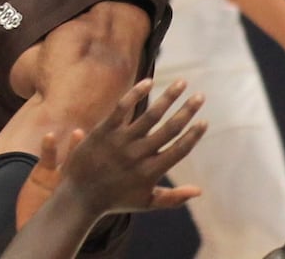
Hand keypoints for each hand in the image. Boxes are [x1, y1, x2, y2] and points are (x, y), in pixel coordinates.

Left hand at [15, 79, 206, 229]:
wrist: (79, 196)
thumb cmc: (115, 200)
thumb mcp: (146, 202)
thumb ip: (173, 198)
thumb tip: (199, 191)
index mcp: (152, 171)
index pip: (180, 150)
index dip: (194, 135)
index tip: (204, 121)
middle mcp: (139, 154)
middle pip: (170, 128)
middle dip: (188, 110)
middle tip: (200, 96)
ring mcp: (121, 141)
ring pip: (151, 115)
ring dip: (169, 97)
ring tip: (182, 83)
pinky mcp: (104, 131)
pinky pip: (122, 108)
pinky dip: (135, 93)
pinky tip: (148, 81)